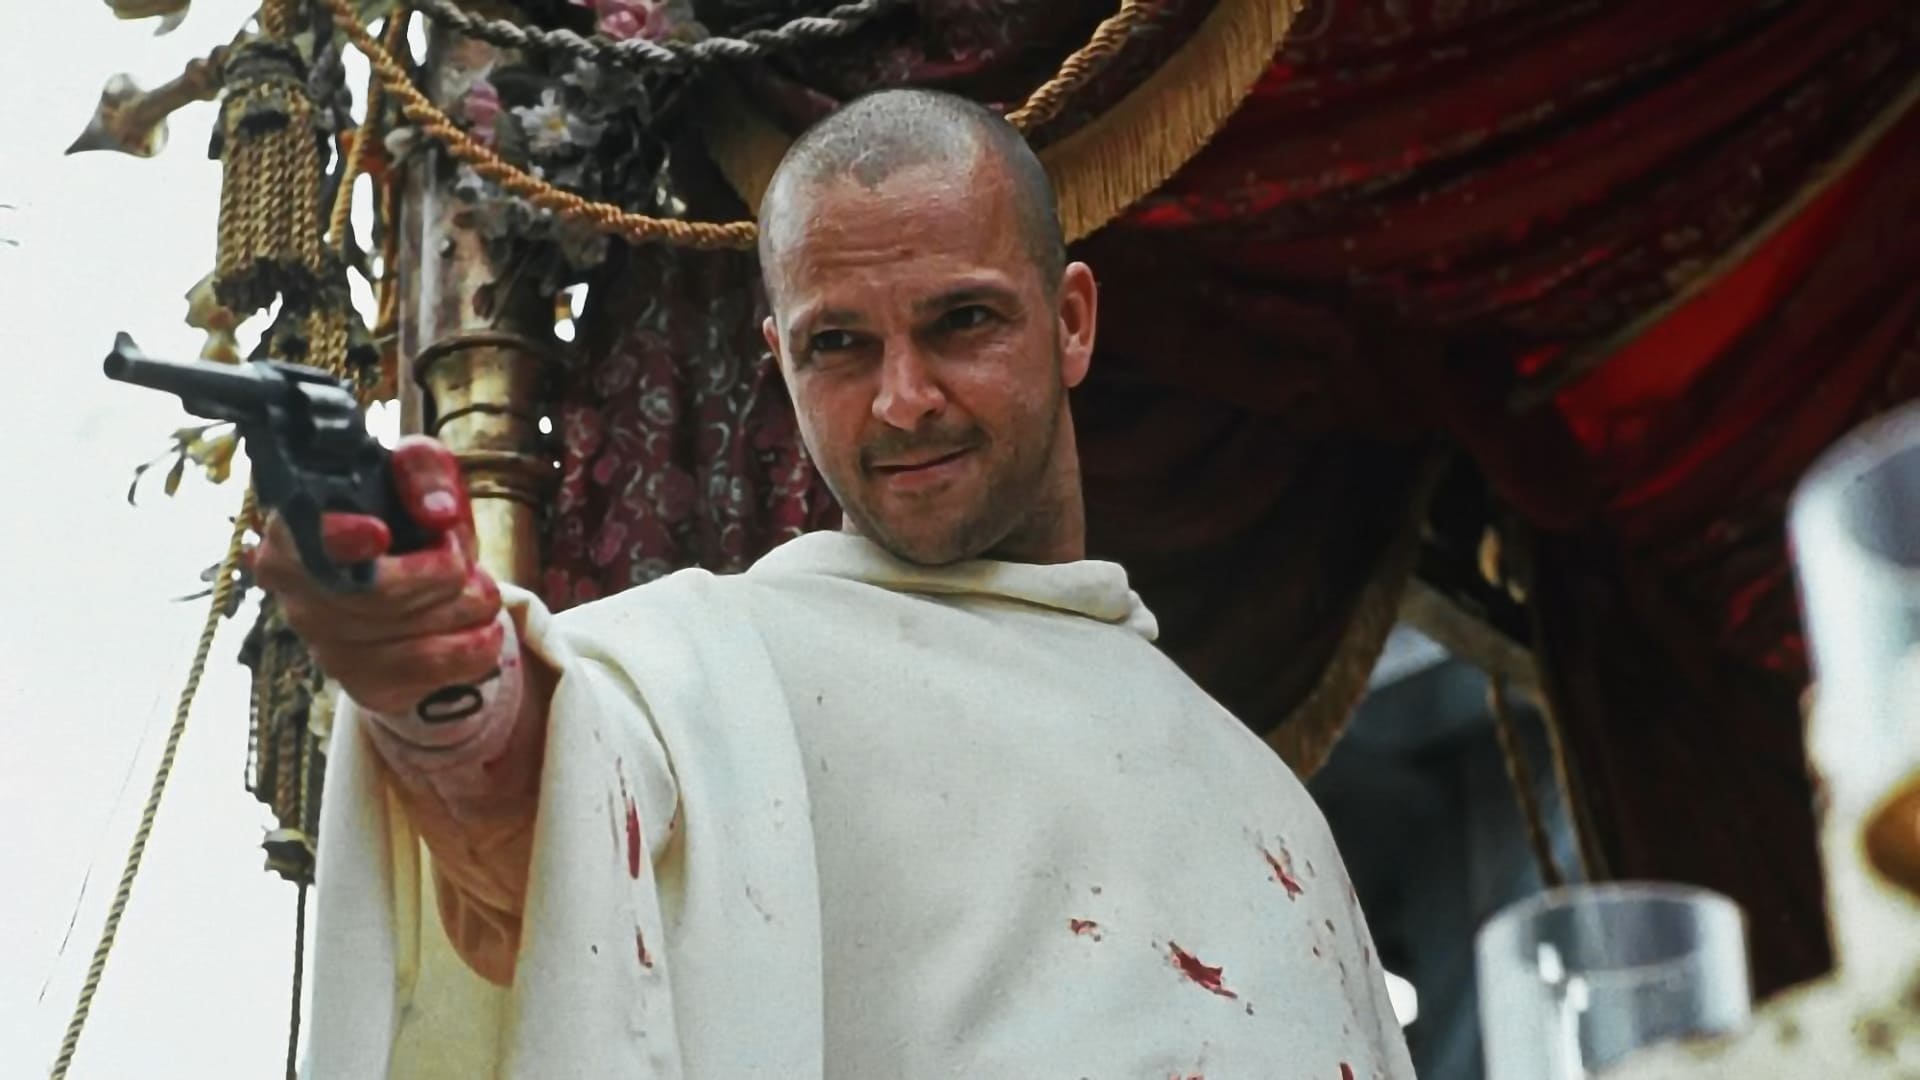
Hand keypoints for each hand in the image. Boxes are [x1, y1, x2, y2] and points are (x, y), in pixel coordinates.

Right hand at [251, 435, 504, 716]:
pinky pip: (428, 676)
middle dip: (443, 574)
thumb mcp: (413, 472)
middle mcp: (298, 596)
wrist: (407, 576)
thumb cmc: (401, 515)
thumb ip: (423, 472)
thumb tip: (440, 513)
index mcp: (294, 534)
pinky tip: (487, 629)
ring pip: (410, 639)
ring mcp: (326, 647)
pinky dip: (473, 650)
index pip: (304, 543)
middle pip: (378, 596)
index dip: (339, 541)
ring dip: (467, 610)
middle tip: (464, 553)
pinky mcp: (363, 684)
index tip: (377, 533)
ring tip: (483, 589)